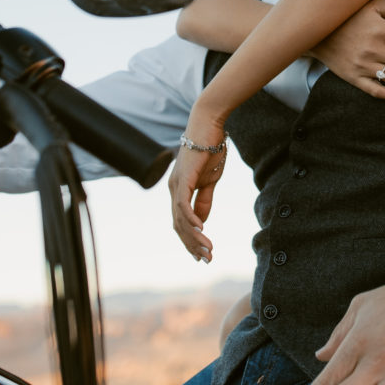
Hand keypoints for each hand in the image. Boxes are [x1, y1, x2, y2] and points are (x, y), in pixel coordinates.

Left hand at [168, 111, 227, 261]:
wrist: (209, 125)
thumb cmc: (210, 149)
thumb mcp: (210, 180)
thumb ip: (205, 200)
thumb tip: (202, 222)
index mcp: (179, 191)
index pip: (181, 222)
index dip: (191, 240)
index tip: (202, 254)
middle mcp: (173, 190)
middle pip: (179, 225)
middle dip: (192, 244)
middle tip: (207, 259)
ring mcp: (176, 185)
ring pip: (181, 219)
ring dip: (195, 237)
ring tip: (207, 250)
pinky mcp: (183, 178)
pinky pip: (185, 204)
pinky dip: (191, 219)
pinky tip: (202, 230)